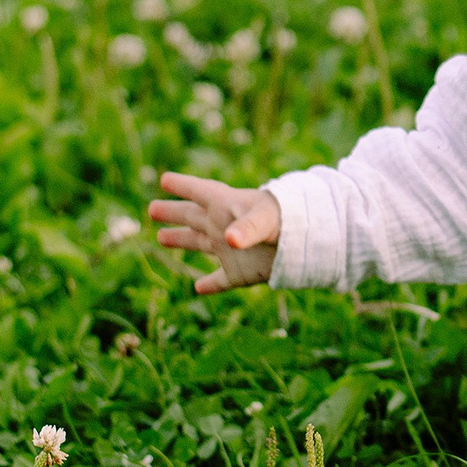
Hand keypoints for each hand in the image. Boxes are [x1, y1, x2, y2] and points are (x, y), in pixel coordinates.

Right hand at [149, 172, 281, 293]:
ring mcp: (232, 251)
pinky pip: (221, 280)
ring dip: (181, 240)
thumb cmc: (289, 222)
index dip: (183, 185)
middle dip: (173, 212)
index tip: (165, 178)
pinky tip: (198, 288)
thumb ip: (248, 228)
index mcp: (228, 206)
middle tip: (152, 208)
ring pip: (200, 244)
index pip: (201, 192)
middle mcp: (225, 226)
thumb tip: (229, 241)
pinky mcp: (241, 273)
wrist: (314, 244)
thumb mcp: (267, 220)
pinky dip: (210, 284)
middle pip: (193, 216)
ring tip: (162, 237)